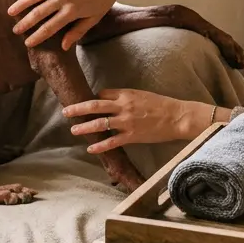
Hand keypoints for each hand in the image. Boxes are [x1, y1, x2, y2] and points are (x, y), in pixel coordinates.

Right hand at [9, 0, 133, 48]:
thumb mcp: (94, 18)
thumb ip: (78, 31)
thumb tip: (64, 47)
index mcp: (73, 11)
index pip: (50, 27)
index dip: (37, 36)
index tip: (28, 43)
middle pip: (39, 13)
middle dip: (25, 23)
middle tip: (15, 30)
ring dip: (22, 4)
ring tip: (11, 12)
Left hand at [64, 89, 213, 153]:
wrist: (178, 117)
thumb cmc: (162, 104)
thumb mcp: (142, 94)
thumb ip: (125, 96)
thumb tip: (110, 99)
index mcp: (126, 94)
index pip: (102, 94)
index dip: (93, 99)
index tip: (87, 104)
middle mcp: (123, 107)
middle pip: (95, 106)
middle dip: (78, 108)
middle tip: (65, 111)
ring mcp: (127, 122)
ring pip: (100, 124)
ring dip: (84, 127)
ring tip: (73, 130)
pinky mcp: (132, 136)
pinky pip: (112, 141)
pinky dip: (100, 146)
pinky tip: (90, 148)